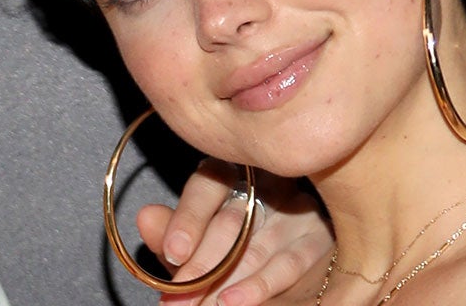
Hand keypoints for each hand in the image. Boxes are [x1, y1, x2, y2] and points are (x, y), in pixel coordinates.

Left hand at [137, 159, 331, 305]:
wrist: (279, 273)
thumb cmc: (233, 252)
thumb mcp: (197, 247)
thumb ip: (173, 235)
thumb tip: (145, 217)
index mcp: (231, 173)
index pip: (208, 184)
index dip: (188, 219)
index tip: (174, 253)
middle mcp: (267, 182)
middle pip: (232, 218)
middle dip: (202, 264)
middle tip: (178, 297)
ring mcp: (298, 208)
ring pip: (259, 244)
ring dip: (226, 282)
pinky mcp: (320, 237)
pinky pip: (291, 261)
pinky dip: (260, 286)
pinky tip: (233, 301)